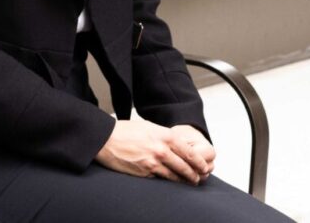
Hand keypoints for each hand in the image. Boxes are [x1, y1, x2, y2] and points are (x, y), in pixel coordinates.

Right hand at [95, 118, 212, 184]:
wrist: (106, 139)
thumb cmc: (126, 131)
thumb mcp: (150, 127)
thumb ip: (165, 136)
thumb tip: (177, 145)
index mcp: (165, 136)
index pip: (189, 152)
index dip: (199, 162)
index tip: (204, 166)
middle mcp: (161, 150)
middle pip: (185, 166)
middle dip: (194, 174)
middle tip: (199, 178)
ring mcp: (153, 163)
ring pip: (175, 175)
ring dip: (184, 180)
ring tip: (189, 182)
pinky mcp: (144, 173)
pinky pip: (160, 179)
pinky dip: (167, 181)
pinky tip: (171, 182)